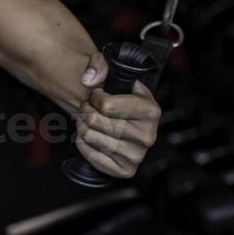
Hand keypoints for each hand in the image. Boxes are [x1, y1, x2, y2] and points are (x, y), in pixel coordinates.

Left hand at [73, 49, 161, 178]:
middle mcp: (148, 135)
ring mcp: (138, 155)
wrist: (119, 120)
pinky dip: (83, 144)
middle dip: (85, 110)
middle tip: (88, 108)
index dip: (94, 97)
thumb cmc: (115, 96)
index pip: (106, 104)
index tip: (98, 94)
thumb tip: (89, 80)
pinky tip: (90, 137)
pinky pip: (91, 156)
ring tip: (88, 120)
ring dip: (82, 126)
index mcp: (151, 111)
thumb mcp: (111, 72)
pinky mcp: (125, 169)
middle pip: (95, 121)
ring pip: (90, 137)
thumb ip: (99, 65)